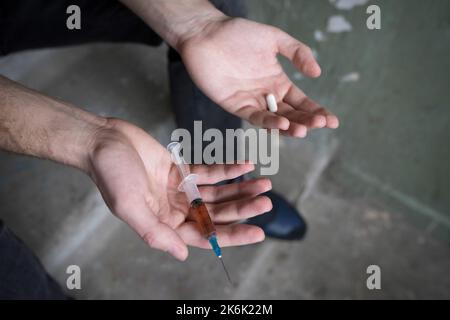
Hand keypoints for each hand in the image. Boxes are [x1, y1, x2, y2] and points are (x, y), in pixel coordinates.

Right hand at [88, 119, 269, 260]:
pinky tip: (246, 166)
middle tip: (267, 202)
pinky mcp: (180, 169)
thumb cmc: (111, 174)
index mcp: (163, 224)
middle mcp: (174, 210)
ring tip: (265, 184)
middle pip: (215, 213)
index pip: (204, 235)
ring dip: (240, 189)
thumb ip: (155, 233)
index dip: (232, 235)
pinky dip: (227, 169)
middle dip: (242, 208)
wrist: (103, 141)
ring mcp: (179, 189)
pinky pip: (209, 172)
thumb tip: (182, 254)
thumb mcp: (130, 206)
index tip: (259, 232)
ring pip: (216, 193)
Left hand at [179, 17, 338, 136]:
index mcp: (277, 81)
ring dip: (290, 127)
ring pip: (274, 120)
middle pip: (291, 113)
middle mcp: (266, 94)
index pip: (301, 101)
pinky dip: (268, 122)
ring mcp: (251, 101)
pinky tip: (282, 125)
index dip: (317, 111)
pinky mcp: (234, 105)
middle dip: (307, 120)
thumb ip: (298, 52)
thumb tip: (317, 73)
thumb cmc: (238, 33)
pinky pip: (254, 117)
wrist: (207, 33)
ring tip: (303, 130)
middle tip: (320, 124)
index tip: (333, 121)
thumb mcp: (275, 38)